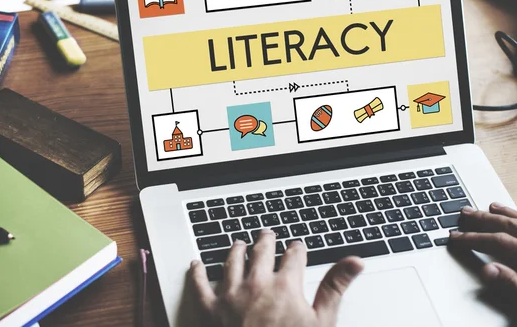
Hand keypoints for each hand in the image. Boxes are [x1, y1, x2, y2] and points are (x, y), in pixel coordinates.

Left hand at [190, 229, 363, 326]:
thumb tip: (355, 262)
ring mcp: (230, 295)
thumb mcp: (321, 323)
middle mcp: (256, 283)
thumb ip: (335, 287)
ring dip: (236, 249)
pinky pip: (199, 284)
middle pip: (261, 251)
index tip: (297, 247)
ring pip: (232, 261)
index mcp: (285, 285)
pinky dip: (197, 272)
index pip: (293, 256)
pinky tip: (197, 264)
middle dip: (266, 241)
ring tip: (238, 243)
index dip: (297, 249)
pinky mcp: (209, 309)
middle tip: (267, 234)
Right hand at [450, 203, 516, 292]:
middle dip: (484, 219)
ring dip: (505, 214)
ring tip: (492, 207)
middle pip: (508, 226)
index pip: (497, 241)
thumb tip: (487, 270)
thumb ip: (512, 283)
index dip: (474, 238)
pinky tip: (516, 216)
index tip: (455, 237)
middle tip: (465, 213)